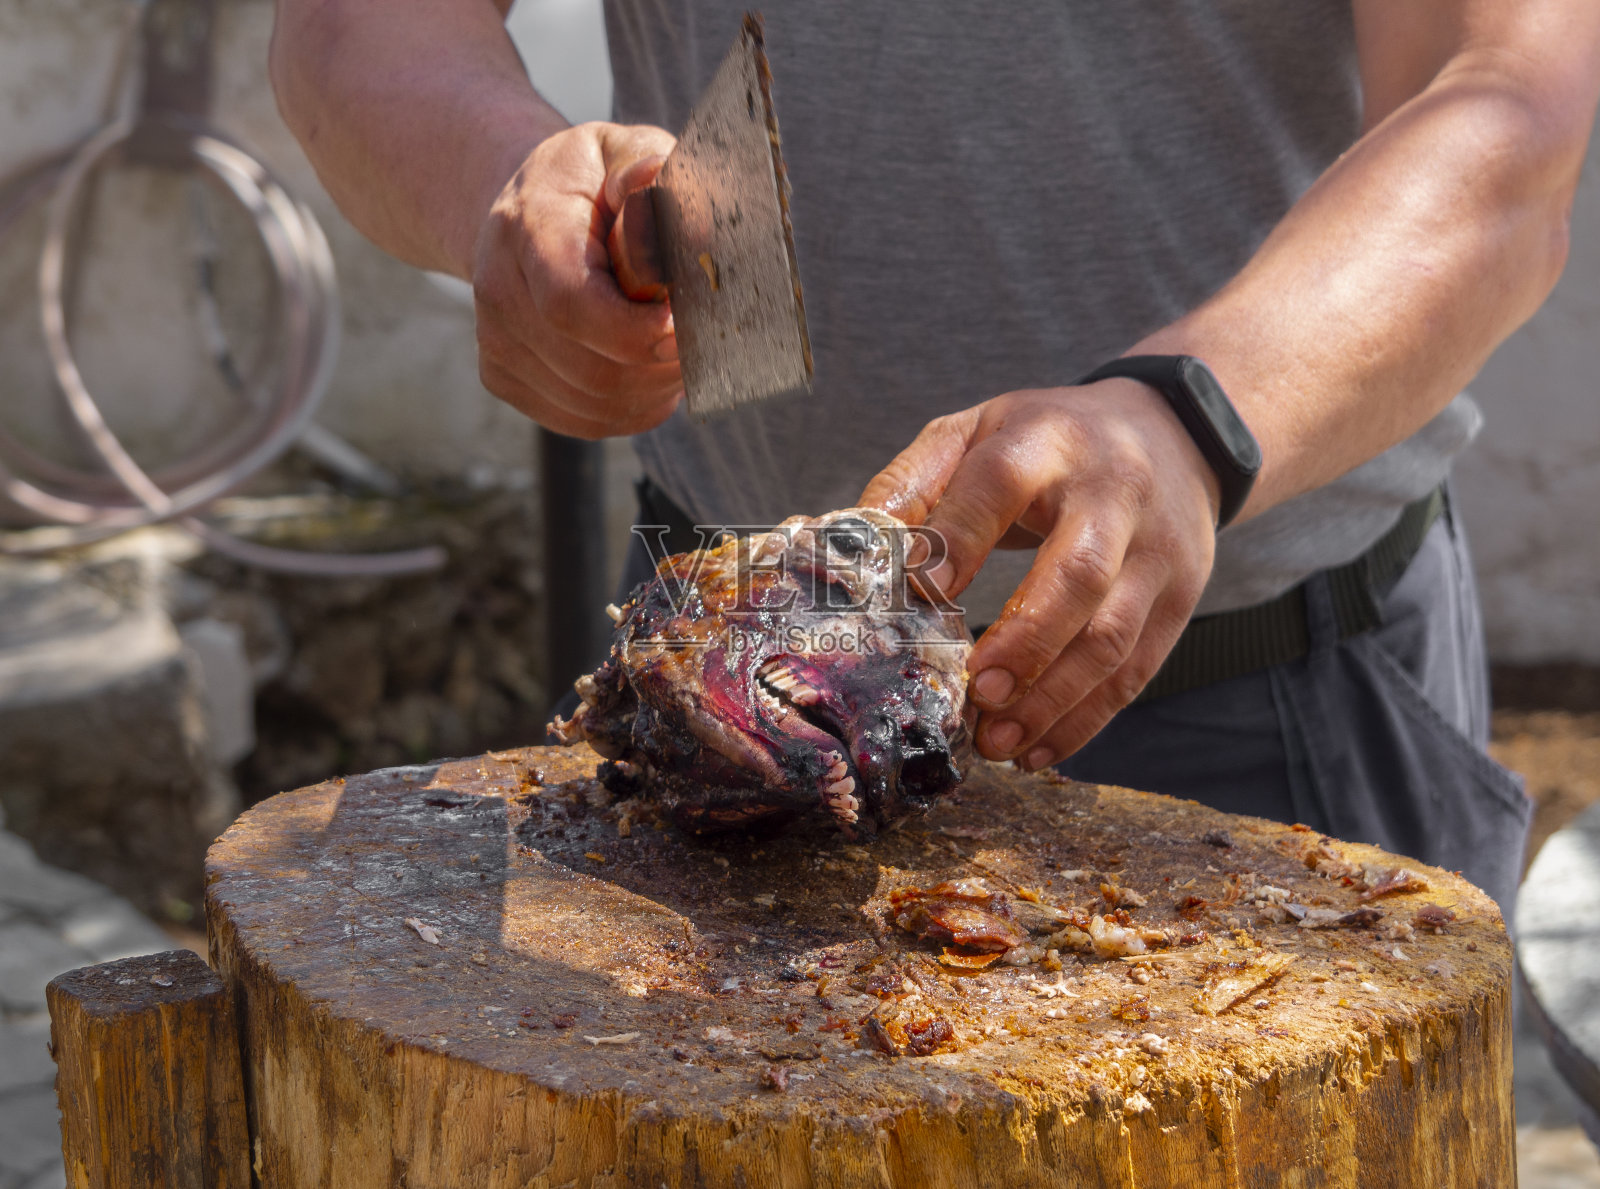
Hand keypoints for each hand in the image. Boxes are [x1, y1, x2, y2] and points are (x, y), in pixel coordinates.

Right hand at [471, 122, 682, 438]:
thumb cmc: (590, 182)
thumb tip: (657, 179)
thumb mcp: (621, 150)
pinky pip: (586, 420)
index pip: (573, 305)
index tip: (686, 325)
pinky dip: (633, 407)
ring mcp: (496, 342)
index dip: (638, 332)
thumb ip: (646, 164)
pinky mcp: (503, 378)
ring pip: (596, 403)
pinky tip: (648, 369)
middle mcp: (498, 290)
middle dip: (661, 365)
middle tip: (700, 336)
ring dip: (654, 388)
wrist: (524, 209)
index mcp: (526, 228)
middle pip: (594, 368)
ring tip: (675, 346)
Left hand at [860, 379, 1222, 768]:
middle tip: (974, 693)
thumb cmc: (1049, 441)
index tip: (917, 600)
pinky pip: (1138, 667)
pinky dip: (1087, 717)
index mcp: (1045, 441)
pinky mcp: (1181, 595)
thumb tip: (857, 548)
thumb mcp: (978, 431)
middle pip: (1076, 574)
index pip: (998, 487)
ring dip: (1053, 699)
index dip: (957, 542)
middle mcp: (1112, 492)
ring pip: (1112, 635)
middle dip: (1023, 643)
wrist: (1175, 431)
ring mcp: (1156, 548)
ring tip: (998, 741)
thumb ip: (914, 483)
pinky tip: (1040, 747)